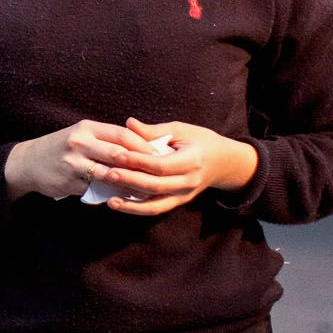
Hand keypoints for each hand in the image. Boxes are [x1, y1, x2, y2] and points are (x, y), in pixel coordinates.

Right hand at [4, 119, 162, 200]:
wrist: (28, 162)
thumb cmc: (62, 147)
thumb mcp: (82, 135)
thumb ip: (107, 139)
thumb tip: (142, 147)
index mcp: (87, 128)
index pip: (123, 134)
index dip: (144, 146)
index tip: (161, 156)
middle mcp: (80, 142)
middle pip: (119, 154)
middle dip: (142, 166)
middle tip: (160, 175)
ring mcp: (73, 163)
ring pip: (111, 175)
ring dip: (131, 184)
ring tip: (149, 190)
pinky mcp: (70, 182)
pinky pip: (98, 190)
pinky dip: (114, 195)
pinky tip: (126, 198)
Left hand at [97, 117, 259, 215]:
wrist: (224, 163)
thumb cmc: (200, 140)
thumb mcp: (181, 129)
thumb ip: (154, 130)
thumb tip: (129, 123)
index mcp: (192, 161)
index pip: (161, 165)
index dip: (139, 161)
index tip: (117, 154)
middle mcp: (189, 182)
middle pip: (156, 186)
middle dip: (130, 181)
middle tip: (107, 174)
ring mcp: (184, 195)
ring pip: (156, 205)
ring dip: (132, 204)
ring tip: (110, 200)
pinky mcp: (178, 202)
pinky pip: (157, 209)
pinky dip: (137, 209)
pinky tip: (118, 205)